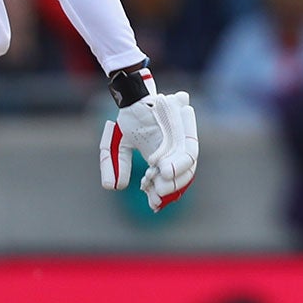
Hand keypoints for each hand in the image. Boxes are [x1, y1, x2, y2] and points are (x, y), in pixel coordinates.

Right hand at [100, 89, 198, 209]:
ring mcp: (182, 142)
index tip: (153, 205)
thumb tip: (112, 187)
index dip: (162, 195)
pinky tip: (165, 172)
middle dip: (169, 190)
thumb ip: (114, 165)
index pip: (168, 182)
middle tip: (156, 198)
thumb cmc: (128, 120)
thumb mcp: (116, 147)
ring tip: (161, 186)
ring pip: (189, 166)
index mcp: (163, 159)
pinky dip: (180, 163)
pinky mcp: (186, 130)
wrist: (132, 97)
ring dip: (177, 179)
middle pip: (182, 177)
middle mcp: (175, 152)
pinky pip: (190, 150)